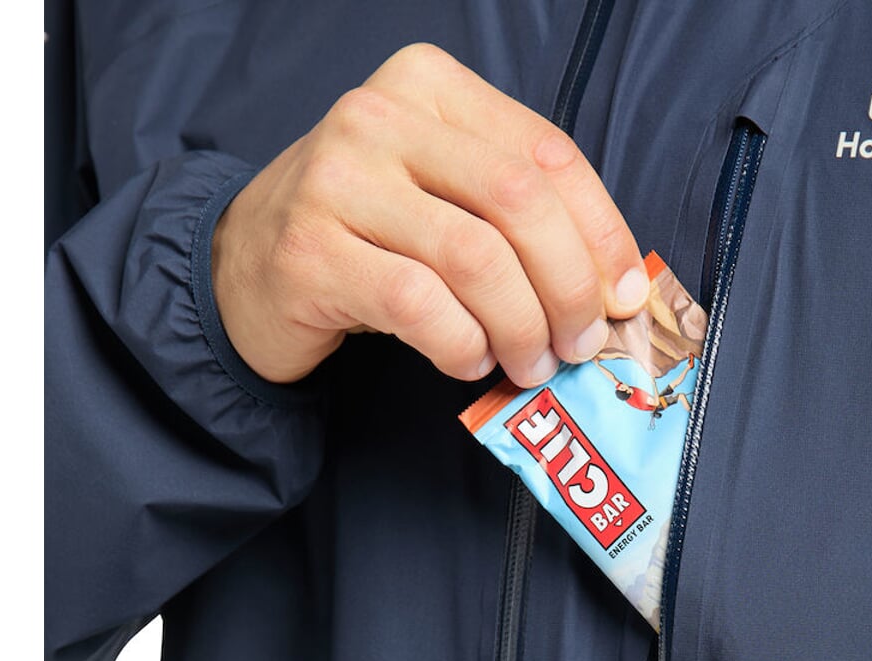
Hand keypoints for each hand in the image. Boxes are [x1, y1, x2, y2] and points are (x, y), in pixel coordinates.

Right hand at [211, 43, 647, 384]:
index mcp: (429, 86)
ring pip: (474, 258)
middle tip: (580, 344)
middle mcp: (380, 117)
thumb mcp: (444, 199)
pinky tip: (468, 361)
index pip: (545, 153)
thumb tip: (616, 287)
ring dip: (521, 326)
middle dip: (569, 286)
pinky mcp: (310, 250)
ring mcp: (337, 180)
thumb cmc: (368, 238)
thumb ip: (519, 219)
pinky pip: (419, 306)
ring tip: (529, 363)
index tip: (625, 296)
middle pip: (518, 201)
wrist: (246, 268)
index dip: (602, 233)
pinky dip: (462, 346)